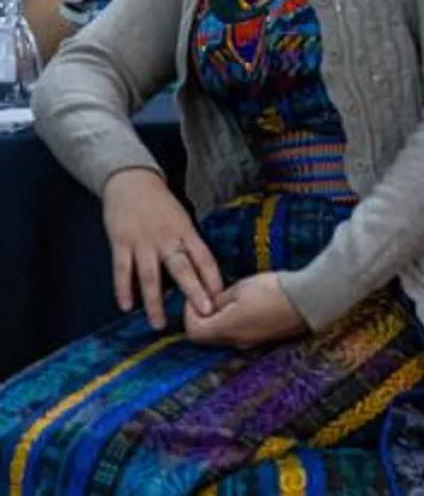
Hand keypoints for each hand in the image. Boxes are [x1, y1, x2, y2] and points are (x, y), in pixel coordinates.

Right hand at [102, 167, 222, 328]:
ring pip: (151, 276)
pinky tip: (127, 307)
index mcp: (186, 231)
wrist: (132, 181)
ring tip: (159, 324)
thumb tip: (201, 274)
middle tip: (204, 313)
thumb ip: (189, 244)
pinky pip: (122, 270)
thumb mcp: (182, 219)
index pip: (205, 257)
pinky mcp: (121, 242)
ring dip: (155, 302)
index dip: (214, 278)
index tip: (222, 297)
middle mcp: (167, 238)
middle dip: (194, 292)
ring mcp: (143, 242)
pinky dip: (124, 289)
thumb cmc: (161, 204)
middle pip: (183, 269)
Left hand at [184, 273, 305, 348]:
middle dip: (204, 317)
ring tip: (232, 299)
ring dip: (221, 320)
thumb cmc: (274, 290)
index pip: (193, 330)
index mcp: (226, 328)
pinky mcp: (264, 340)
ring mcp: (251, 343)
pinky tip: (248, 306)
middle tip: (211, 297)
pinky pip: (241, 334)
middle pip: (208, 336)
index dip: (189, 313)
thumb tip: (210, 305)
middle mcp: (236, 341)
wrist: (310, 299)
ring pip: (224, 336)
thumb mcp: (242, 287)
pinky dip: (236, 323)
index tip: (196, 296)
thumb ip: (221, 299)